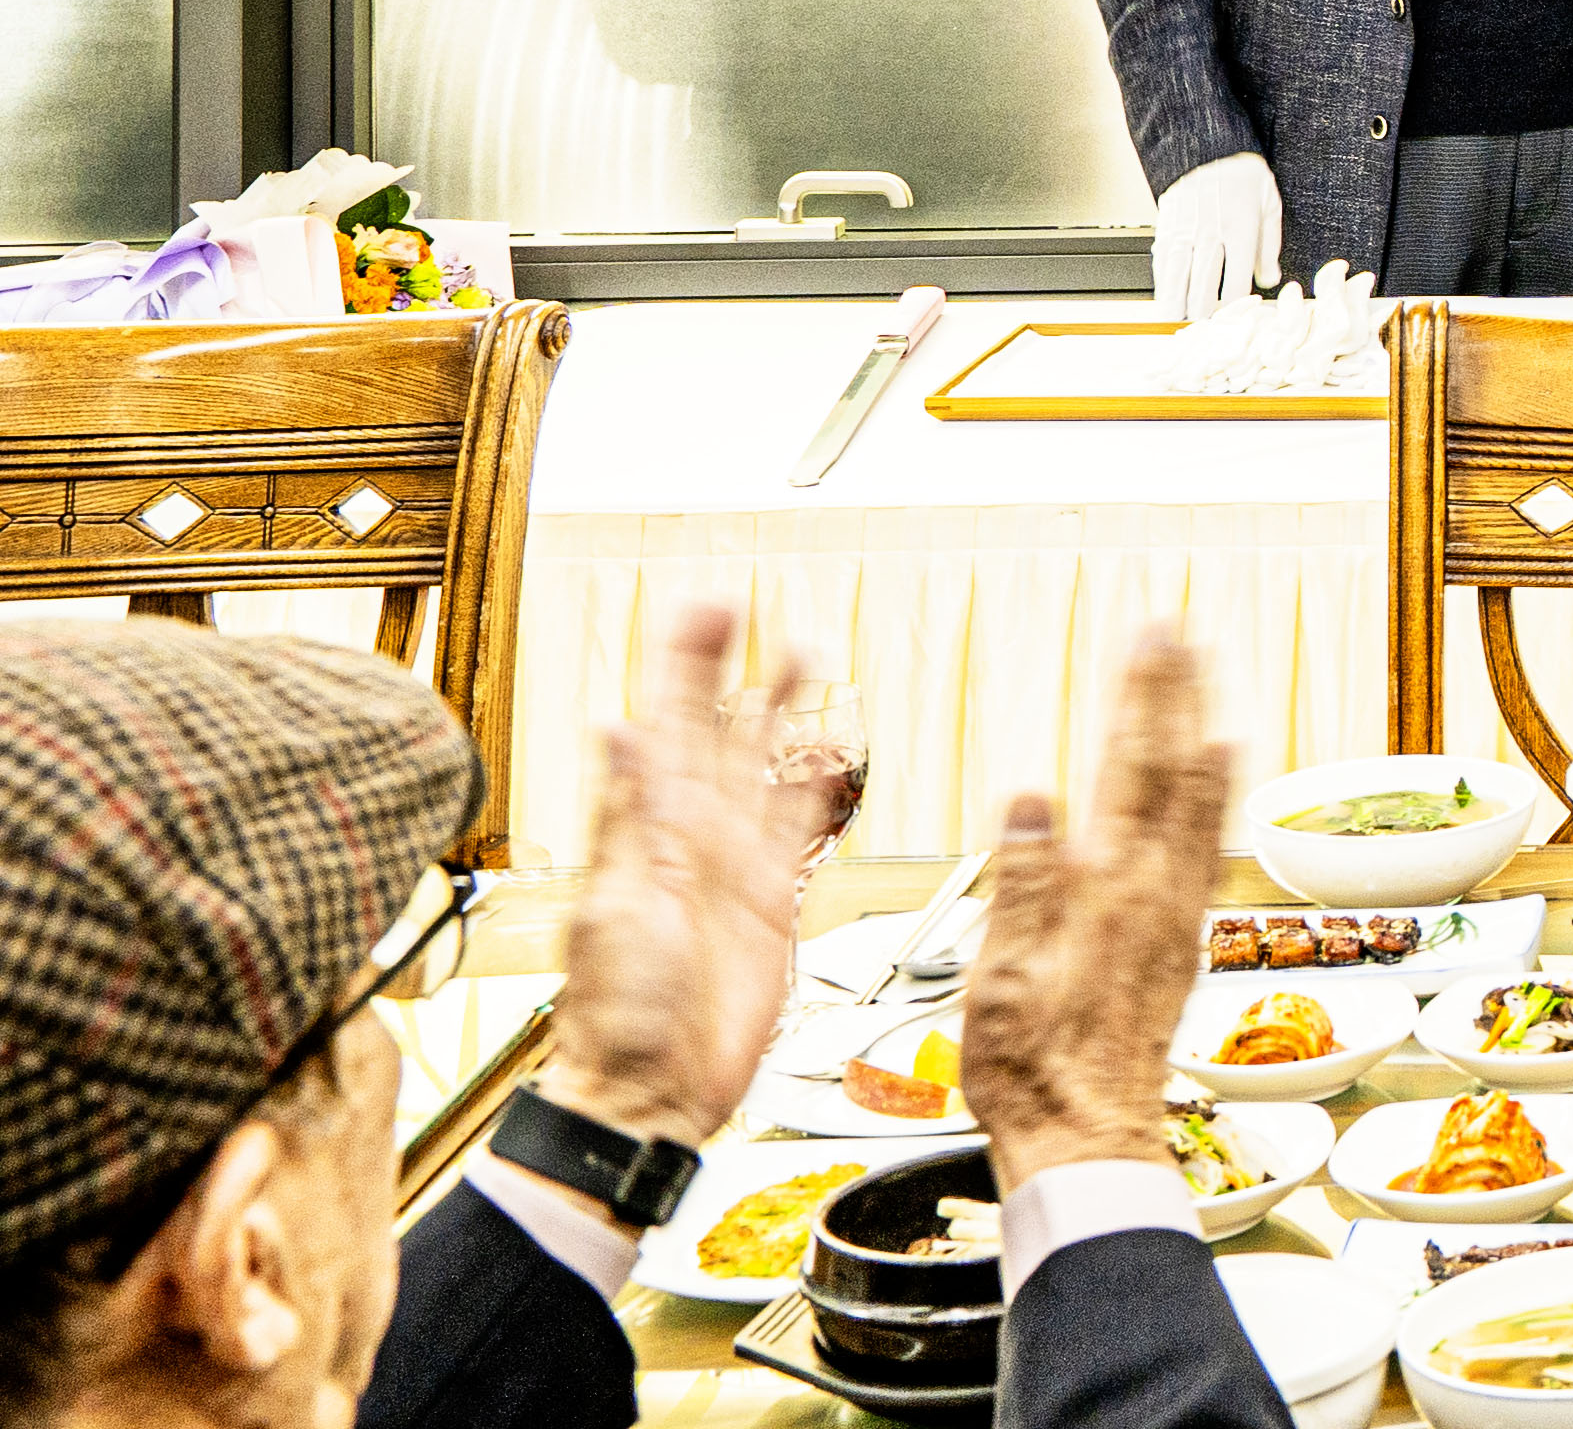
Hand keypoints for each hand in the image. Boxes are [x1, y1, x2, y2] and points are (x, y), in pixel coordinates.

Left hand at [537, 604, 804, 1148]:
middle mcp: (694, 836)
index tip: (707, 608)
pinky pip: (802, 828)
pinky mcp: (773, 902)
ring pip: (768, 767)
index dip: (686, 666)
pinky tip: (830, 752)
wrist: (651, 1096)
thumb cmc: (614, 1015)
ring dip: (784, 712)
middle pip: (721, 731)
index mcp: (650, 829)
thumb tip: (617, 728)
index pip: (669, 724)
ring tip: (803, 655)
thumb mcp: (612, 906)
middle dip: (734, 668)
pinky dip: (817, 787)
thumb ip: (627, 815)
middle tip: (748, 608)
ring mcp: (736, 866)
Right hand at [960, 626, 1233, 1189]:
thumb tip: (1030, 799)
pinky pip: (1209, 847)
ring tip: (1210, 686)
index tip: (1148, 635)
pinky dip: (1216, 799)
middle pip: (1173, 769)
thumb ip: (1019, 884)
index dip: (1141, 695)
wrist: (1088, 1137)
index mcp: (1108, 889)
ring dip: (1203, 733)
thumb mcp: (999, 979)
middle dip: (1176, 693)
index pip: (1128, 765)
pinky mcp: (1183, 940)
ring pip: (1202, 803)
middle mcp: (1156, 890)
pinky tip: (1217, 785)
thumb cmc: (1033, 1070)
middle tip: (1181, 632)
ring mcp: (1176, 913)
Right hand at [1144, 153, 1277, 319]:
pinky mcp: (1167, 228)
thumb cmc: (1243, 174)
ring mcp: (1186, 231)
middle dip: (1204, 313)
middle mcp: (1211, 232)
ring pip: (1178, 278)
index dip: (1235, 305)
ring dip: (1178, 304)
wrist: (1207, 147)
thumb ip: (1269, 245)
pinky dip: (1163, 284)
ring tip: (1179, 322)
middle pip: (1204, 285)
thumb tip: (1270, 279)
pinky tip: (1166, 297)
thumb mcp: (1269, 204)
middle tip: (1207, 330)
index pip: (1237, 279)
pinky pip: (1162, 263)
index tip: (1236, 318)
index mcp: (1241, 228)